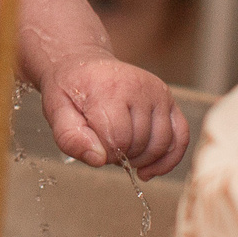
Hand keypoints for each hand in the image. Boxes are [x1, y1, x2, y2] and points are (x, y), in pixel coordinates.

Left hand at [37, 52, 191, 177]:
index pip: (117, 139)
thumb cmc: (71, 92)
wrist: (84, 66)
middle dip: (122, 156)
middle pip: (140, 143)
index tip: (94, 147)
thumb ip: (71, 138)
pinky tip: (150, 170)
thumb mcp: (57, 113)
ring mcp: (158, 93)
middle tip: (106, 147)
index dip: (105, 153)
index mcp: (109, 90)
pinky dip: (169, 159)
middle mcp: (139, 87)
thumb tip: (99, 159)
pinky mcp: (169, 100)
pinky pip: (181, 136)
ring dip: (143, 160)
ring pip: (162, 144)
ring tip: (123, 153)